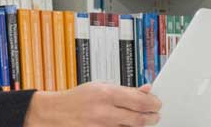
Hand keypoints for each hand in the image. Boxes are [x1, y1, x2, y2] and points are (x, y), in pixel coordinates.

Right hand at [24, 82, 162, 126]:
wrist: (53, 114)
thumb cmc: (76, 99)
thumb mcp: (100, 87)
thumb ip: (125, 90)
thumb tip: (147, 90)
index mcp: (106, 94)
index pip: (140, 101)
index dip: (153, 104)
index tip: (157, 104)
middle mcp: (104, 112)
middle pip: (139, 119)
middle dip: (151, 117)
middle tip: (155, 115)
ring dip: (139, 125)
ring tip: (140, 120)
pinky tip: (125, 125)